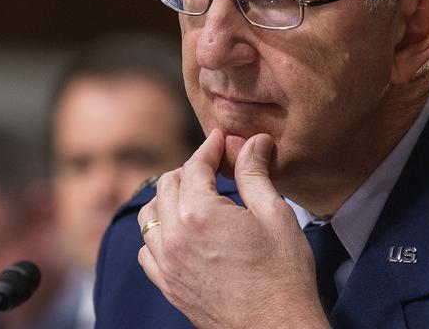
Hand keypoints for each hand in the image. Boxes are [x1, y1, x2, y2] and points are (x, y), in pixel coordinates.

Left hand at [137, 129, 329, 328]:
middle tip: (211, 167)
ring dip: (167, 199)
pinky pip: (146, 251)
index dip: (209, 148)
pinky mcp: (168, 286)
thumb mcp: (275, 214)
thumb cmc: (281, 275)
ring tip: (192, 196)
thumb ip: (255, 174)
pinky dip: (157, 235)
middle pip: (166, 186)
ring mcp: (166, 264)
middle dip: (188, 170)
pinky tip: (178, 233)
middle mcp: (174, 237)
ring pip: (149, 217)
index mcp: (199, 213)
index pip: (194, 166)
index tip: (220, 140)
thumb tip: (253, 142)